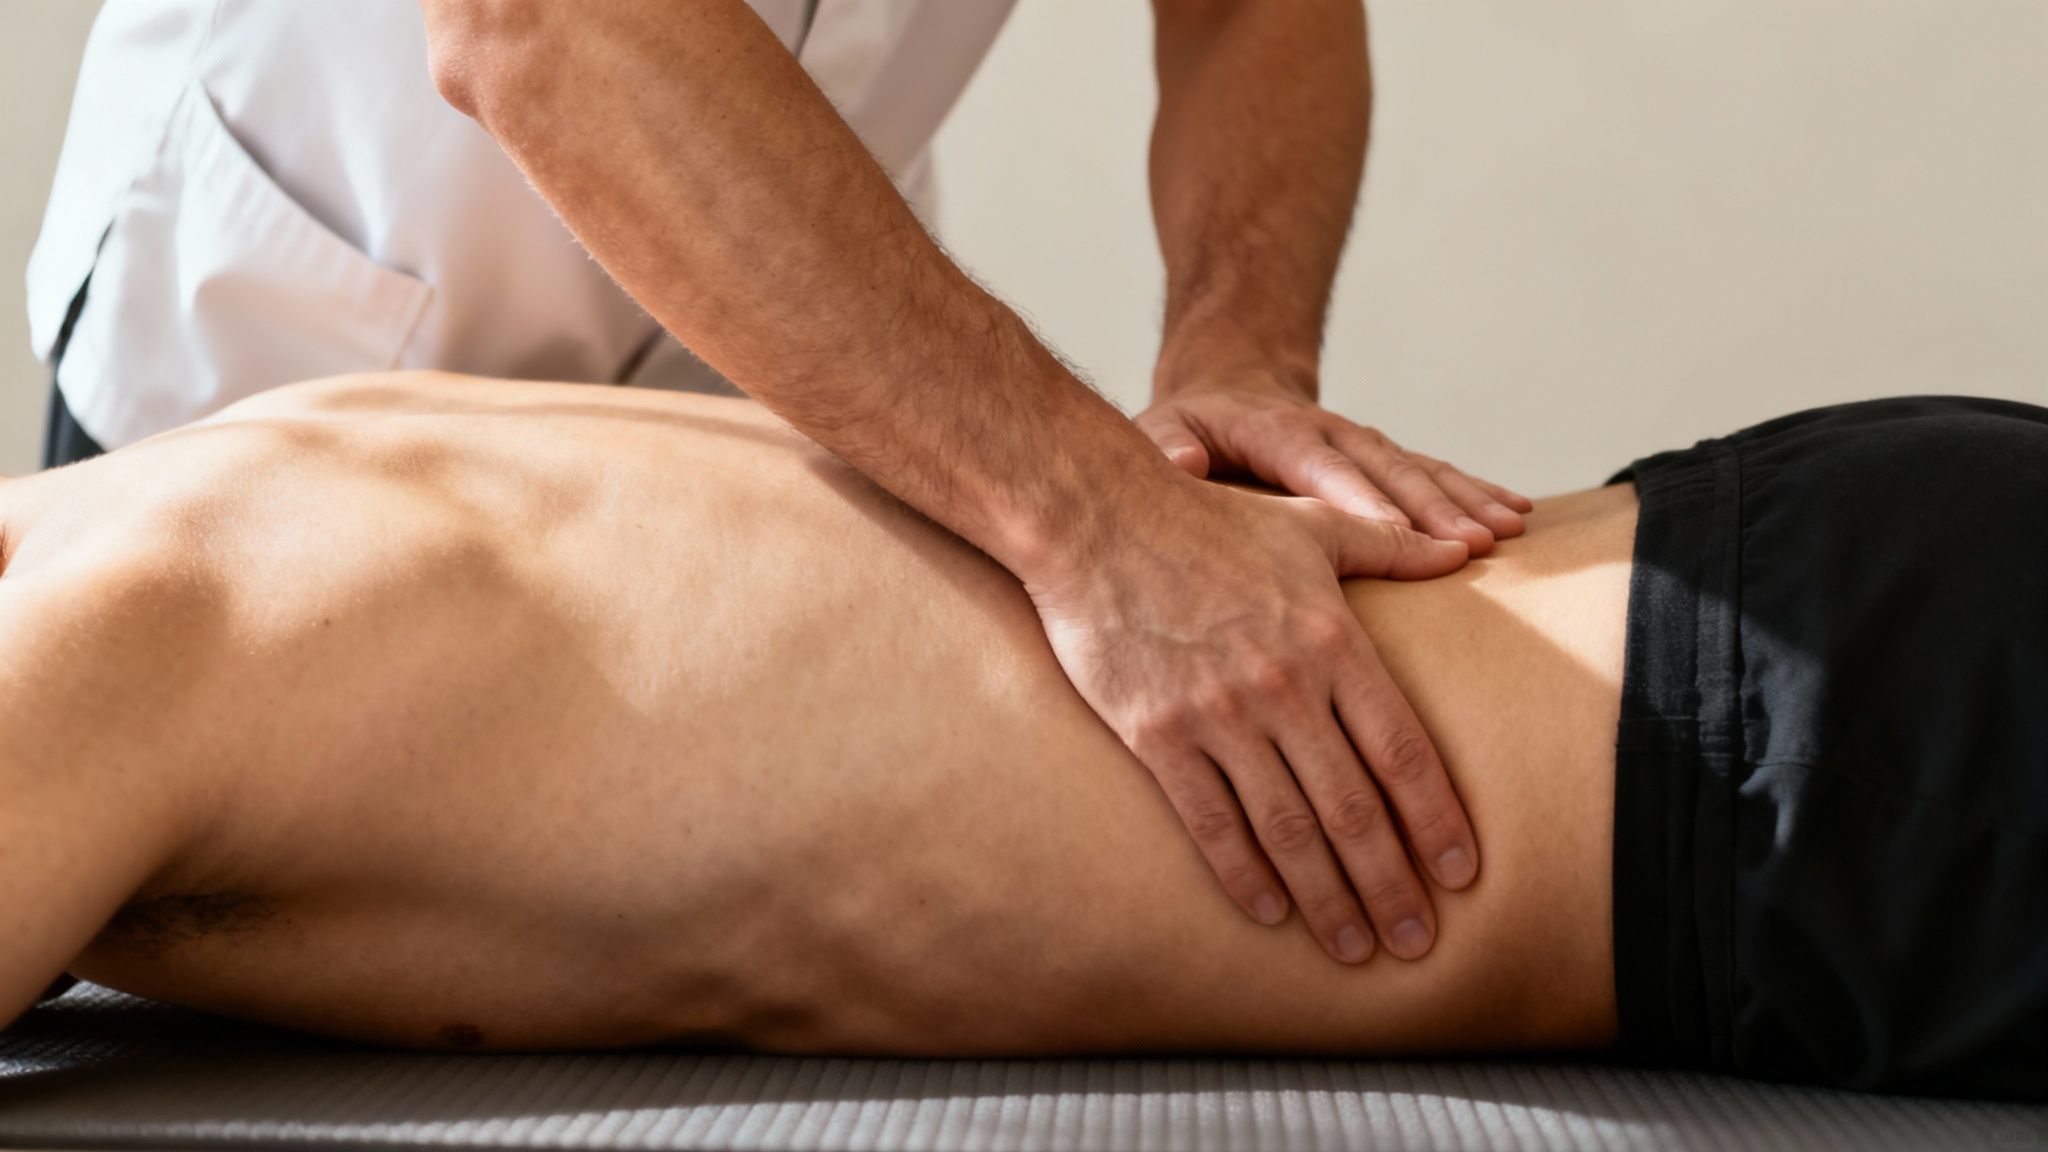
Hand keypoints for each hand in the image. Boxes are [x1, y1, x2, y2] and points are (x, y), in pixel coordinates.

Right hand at [1023, 472, 1481, 963]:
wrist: (1096, 520)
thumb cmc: (1206, 521)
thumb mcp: (1311, 523)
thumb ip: (1390, 546)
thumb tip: (1463, 549)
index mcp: (1333, 641)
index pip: (1403, 750)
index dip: (1437, 820)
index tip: (1462, 874)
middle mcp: (1285, 687)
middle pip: (1354, 808)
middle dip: (1391, 884)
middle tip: (1416, 942)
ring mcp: (1219, 716)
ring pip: (1288, 829)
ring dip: (1327, 898)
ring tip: (1354, 947)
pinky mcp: (1157, 736)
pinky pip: (1210, 822)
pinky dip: (1243, 874)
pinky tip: (1270, 912)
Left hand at [1137, 378, 1533, 554]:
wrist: (1228, 385)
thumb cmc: (1188, 428)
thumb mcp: (1161, 430)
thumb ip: (1166, 446)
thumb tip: (1183, 462)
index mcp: (1274, 431)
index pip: (1318, 466)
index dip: (1357, 497)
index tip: (1391, 532)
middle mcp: (1329, 433)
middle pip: (1384, 469)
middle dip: (1429, 508)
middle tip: (1470, 545)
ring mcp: (1361, 444)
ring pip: (1419, 470)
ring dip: (1465, 500)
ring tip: (1506, 530)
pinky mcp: (1382, 458)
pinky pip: (1435, 473)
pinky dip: (1476, 491)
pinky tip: (1517, 513)